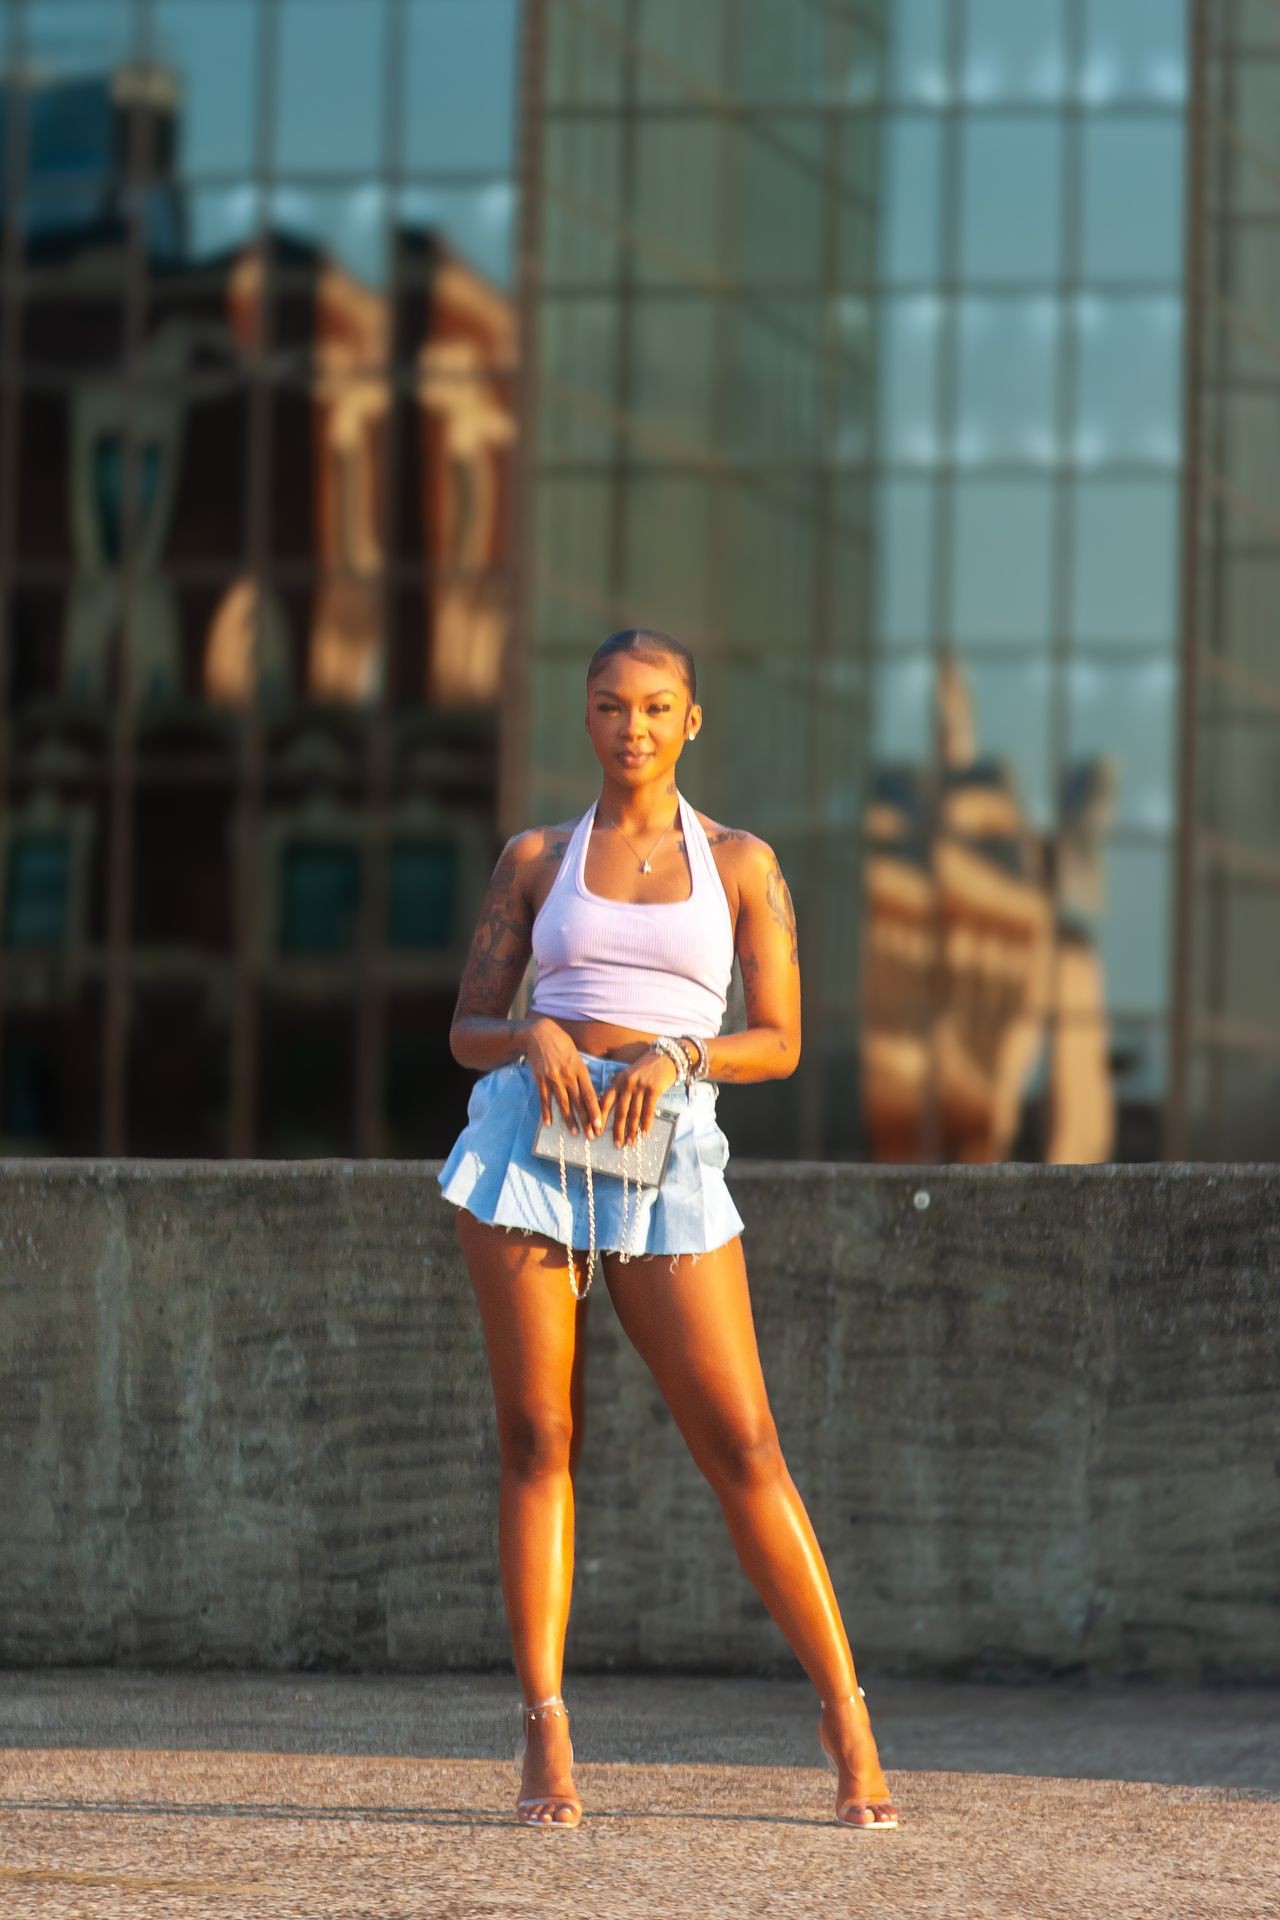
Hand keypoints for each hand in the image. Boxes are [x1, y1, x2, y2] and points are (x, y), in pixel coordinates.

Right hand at [520, 1020, 602, 1137]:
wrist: (539, 1032)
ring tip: (574, 1133)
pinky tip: (548, 1123)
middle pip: (578, 1102)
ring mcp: (553, 1078)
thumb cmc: (561, 1042)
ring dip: (569, 1120)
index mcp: (580, 1069)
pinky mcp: (540, 1079)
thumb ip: (582, 1072)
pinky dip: (546, 1112)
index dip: (595, 1111)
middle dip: (585, 1120)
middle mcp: (568, 1075)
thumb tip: (589, 1089)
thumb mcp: (576, 1055)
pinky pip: (544, 1099)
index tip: (599, 1124)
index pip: (590, 1094)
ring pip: (563, 1103)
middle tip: (590, 1135)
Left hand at [597, 1047, 679, 1146]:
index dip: (600, 1118)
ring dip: (632, 1130)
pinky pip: (648, 1111)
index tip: (596, 1132)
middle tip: (617, 1144)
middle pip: (620, 1111)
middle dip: (617, 1130)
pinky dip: (646, 1124)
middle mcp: (627, 1084)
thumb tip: (608, 1103)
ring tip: (630, 1142)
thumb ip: (619, 1087)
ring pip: (634, 1114)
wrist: (666, 1057)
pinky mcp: (653, 1090)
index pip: (605, 1101)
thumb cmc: (646, 1068)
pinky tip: (644, 1133)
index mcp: (618, 1081)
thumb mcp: (628, 1074)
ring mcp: (640, 1087)